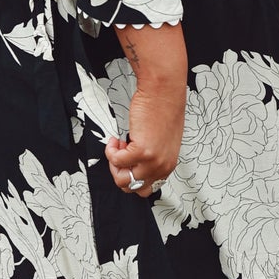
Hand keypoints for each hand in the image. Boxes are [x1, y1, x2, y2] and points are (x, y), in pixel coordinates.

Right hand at [107, 22, 186, 195]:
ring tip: (117, 146)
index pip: (146, 188)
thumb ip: (150, 156)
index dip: (131, 175)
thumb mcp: (161, 141)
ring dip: (114, 163)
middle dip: (120, 173)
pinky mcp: (142, 150)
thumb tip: (132, 163)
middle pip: (133, 188)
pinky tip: (116, 138)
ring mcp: (153, 160)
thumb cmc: (162, 109)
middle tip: (119, 155)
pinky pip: (117, 160)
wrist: (163, 91)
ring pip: (123, 180)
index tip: (127, 162)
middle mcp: (162, 166)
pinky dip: (111, 150)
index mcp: (168, 165)